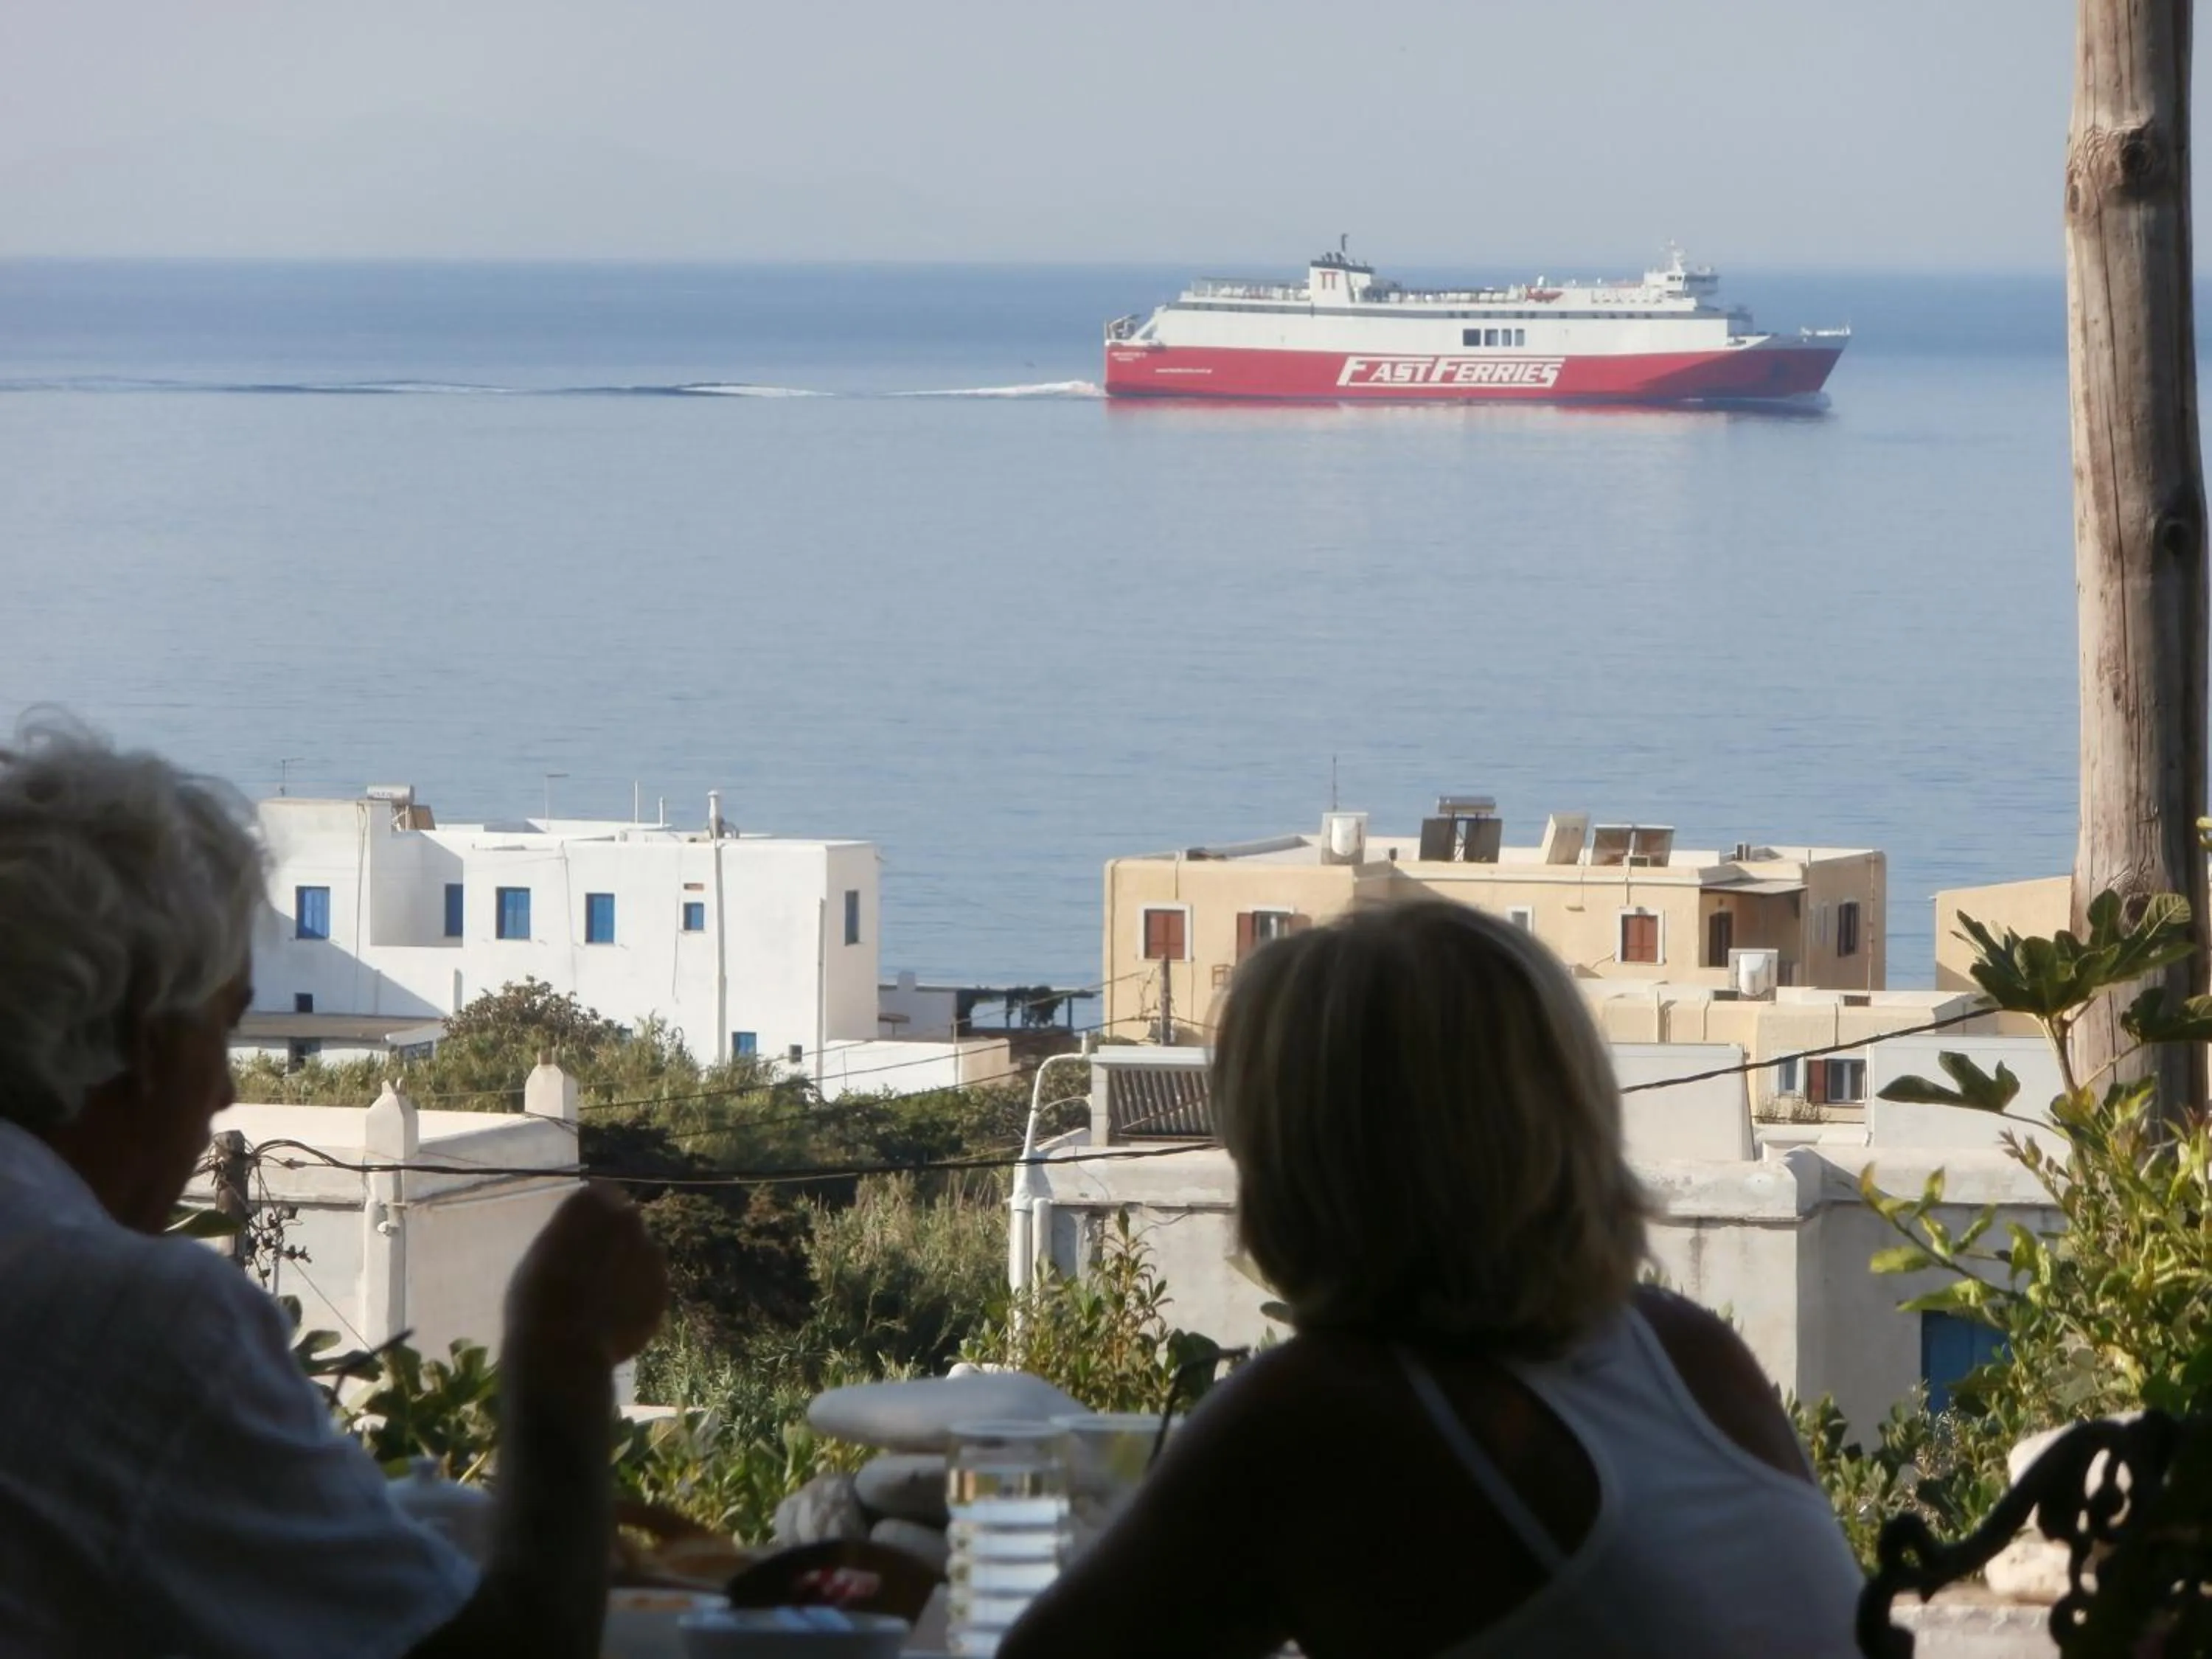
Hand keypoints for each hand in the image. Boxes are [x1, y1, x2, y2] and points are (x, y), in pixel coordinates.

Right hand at [505, 1182, 668, 1366]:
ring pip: (641, 1253)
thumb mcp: (540, 1255)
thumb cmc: (537, 1297)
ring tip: (603, 1298)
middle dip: (614, 1238)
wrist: (565, 1345)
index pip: (598, 1194)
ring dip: (629, 1266)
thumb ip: (567, 1236)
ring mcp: (651, 1254)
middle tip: (593, 1266)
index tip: (582, 1231)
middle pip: (624, 1221)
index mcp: (592, 1203)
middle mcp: (627, 1219)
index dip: (591, 1214)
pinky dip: (638, 1296)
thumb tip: (577, 1239)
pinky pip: (649, 1286)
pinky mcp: (662, 1288)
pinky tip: (615, 1317)